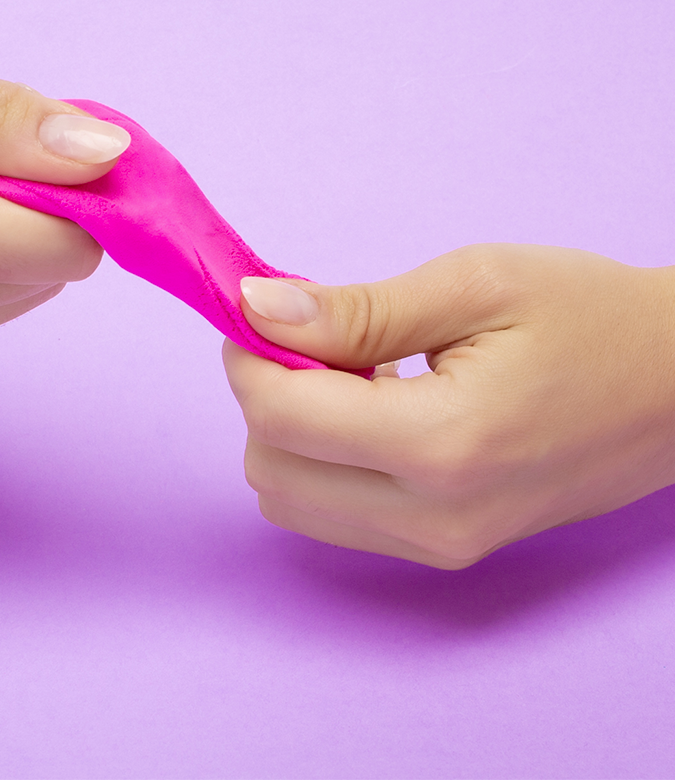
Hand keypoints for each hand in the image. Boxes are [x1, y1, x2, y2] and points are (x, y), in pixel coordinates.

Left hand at [224, 245, 674, 568]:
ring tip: (356, 374)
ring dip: (292, 430)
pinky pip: (333, 514)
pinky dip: (324, 459)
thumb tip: (254, 307)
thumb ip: (354, 309)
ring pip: (290, 499)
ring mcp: (440, 547)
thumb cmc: (589, 319)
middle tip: (317, 337)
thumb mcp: (473, 285)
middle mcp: (433, 518)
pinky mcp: (445, 550)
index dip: (247, 355)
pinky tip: (374, 410)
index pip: (278, 418)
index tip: (262, 310)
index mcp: (441, 445)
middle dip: (267, 393)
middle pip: (270, 467)